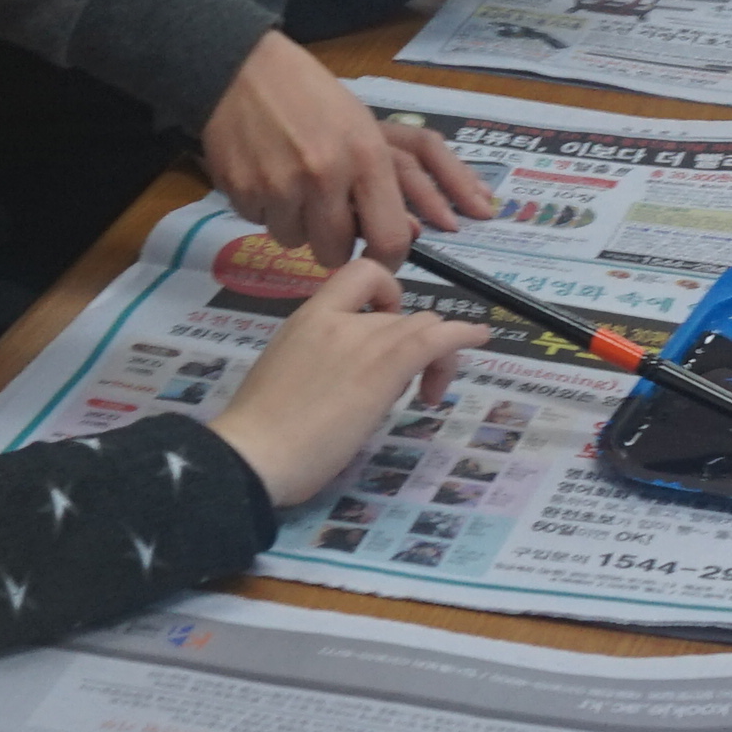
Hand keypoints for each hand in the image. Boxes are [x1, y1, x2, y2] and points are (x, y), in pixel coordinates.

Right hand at [198, 29, 492, 261]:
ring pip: (295, 241)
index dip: (388, 260)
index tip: (379, 260)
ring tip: (292, 186)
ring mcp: (280, 185)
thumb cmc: (314, 98)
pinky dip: (264, 208)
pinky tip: (263, 174)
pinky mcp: (242, 190)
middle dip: (334, 243)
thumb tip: (417, 232)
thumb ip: (389, 181)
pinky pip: (260, 224)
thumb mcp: (364, 127)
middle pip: (337, 252)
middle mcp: (325, 174)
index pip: (390, 238)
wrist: (242, 69)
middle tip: (328, 218)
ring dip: (296, 224)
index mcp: (366, 155)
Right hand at [204, 251, 465, 504]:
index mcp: (306, 319)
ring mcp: (361, 340)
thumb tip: (348, 383)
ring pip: (420, 325)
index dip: (383, 293)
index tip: (385, 323)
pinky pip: (436, 338)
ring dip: (435, 353)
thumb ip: (318, 365)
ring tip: (431, 392)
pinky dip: (463, 335)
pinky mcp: (384, 367)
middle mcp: (337, 320)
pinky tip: (478, 340)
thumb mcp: (287, 379)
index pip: (357, 276)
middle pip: (397, 312)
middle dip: (412, 341)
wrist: (252, 454)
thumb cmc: (259, 434)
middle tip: (410, 386)